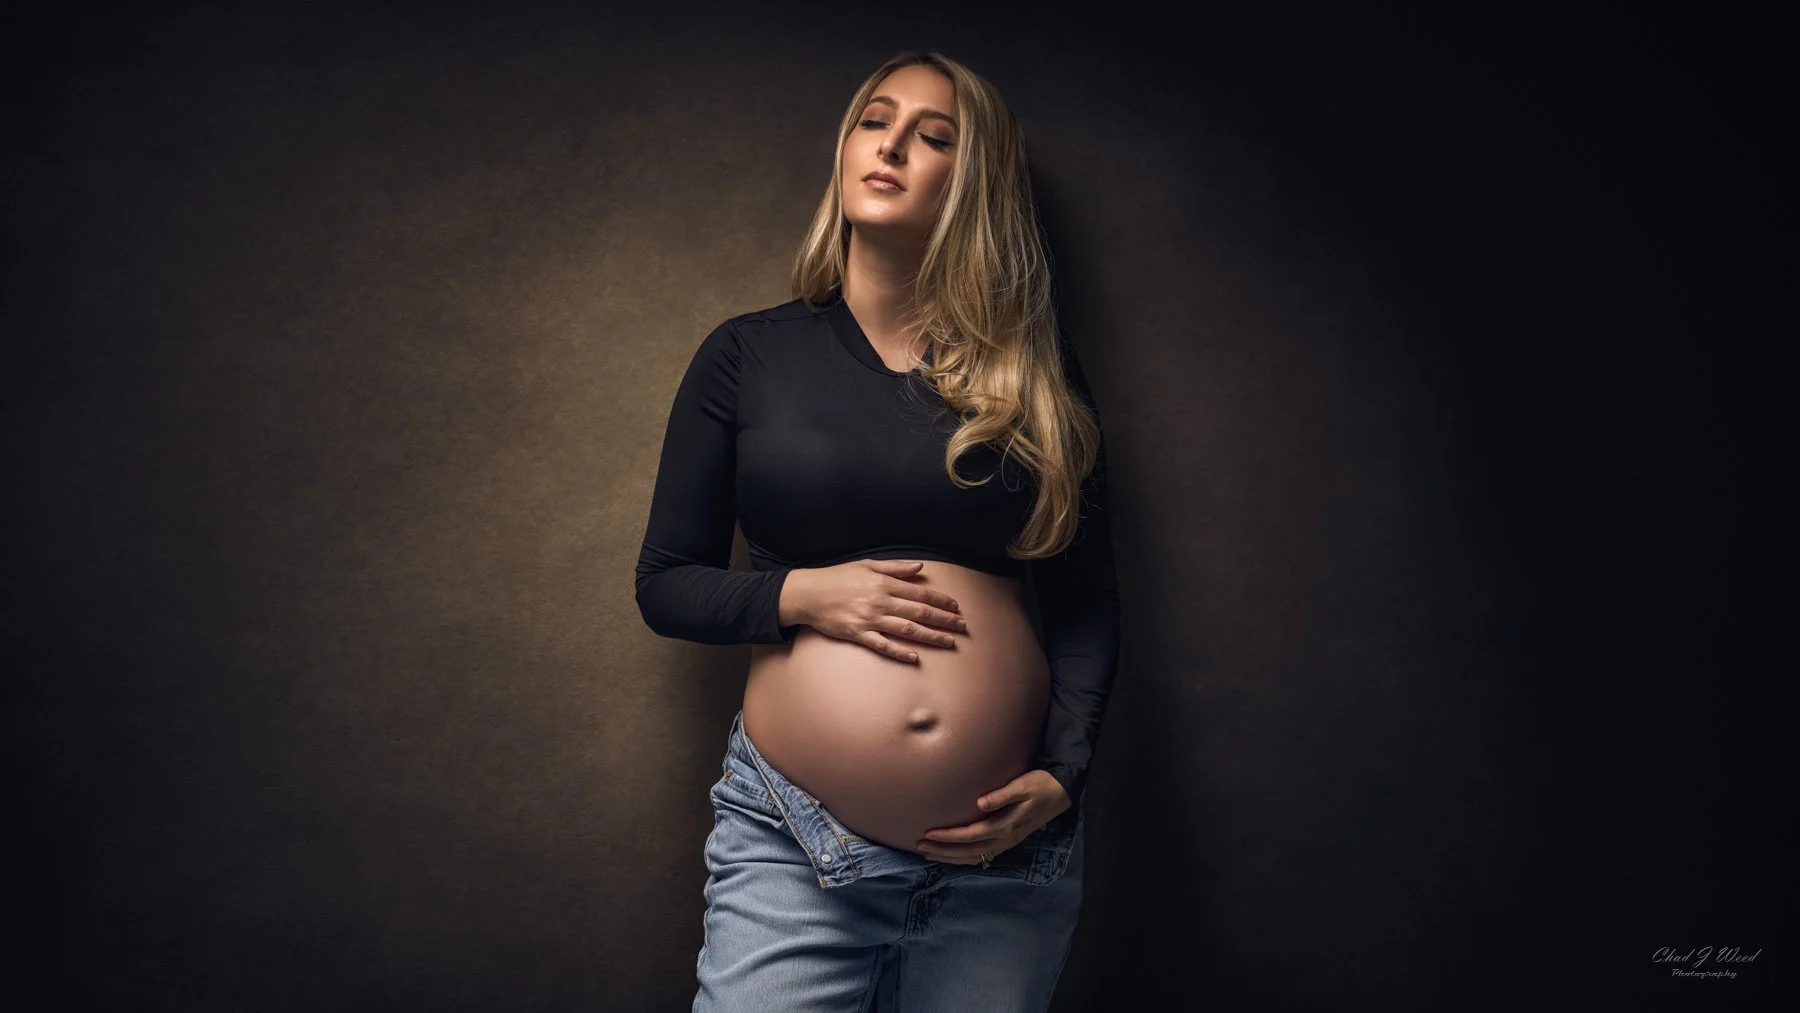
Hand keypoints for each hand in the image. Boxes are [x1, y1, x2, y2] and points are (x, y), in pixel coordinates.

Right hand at [784, 559, 965, 662]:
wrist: (808, 593)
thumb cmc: (837, 577)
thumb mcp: (867, 565)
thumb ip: (895, 567)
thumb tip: (920, 567)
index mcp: (884, 583)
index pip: (920, 592)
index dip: (940, 600)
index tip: (955, 607)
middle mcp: (880, 601)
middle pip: (919, 612)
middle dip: (943, 620)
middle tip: (962, 626)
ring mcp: (869, 619)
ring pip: (907, 629)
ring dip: (930, 636)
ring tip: (948, 642)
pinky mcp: (858, 634)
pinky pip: (882, 645)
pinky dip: (899, 652)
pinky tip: (915, 657)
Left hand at [914, 770, 1071, 863]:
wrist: (1061, 792)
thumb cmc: (1039, 785)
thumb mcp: (1023, 785)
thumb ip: (1002, 795)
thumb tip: (980, 803)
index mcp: (1006, 826)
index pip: (971, 835)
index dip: (949, 837)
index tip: (929, 833)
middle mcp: (1005, 839)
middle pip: (968, 851)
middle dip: (944, 851)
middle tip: (921, 845)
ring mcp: (1007, 842)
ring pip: (974, 857)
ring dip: (951, 857)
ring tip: (929, 853)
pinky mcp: (1008, 840)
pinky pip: (982, 856)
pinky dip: (964, 858)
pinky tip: (953, 856)